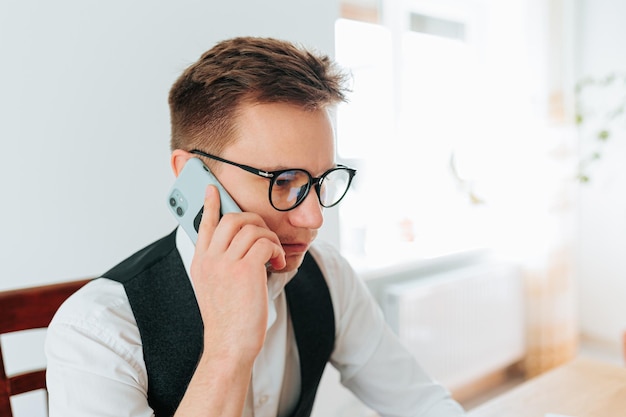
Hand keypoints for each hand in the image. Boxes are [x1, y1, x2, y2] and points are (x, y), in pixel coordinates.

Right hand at [190, 185, 285, 361]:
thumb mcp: (213, 288)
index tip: (212, 189)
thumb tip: (241, 247)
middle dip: (254, 220)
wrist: (229, 344)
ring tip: (274, 256)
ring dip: (270, 238)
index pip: (203, 224)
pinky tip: (278, 263)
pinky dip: (277, 250)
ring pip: (253, 229)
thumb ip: (220, 265)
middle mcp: (210, 258)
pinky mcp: (245, 269)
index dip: (210, 203)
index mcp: (201, 262)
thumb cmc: (227, 320)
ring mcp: (226, 262)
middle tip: (265, 235)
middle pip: (232, 219)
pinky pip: (266, 243)